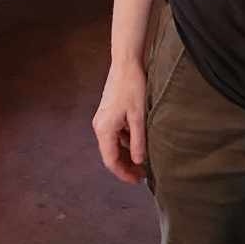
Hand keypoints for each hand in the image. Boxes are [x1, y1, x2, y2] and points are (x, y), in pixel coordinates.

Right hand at [91, 61, 148, 183]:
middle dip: (126, 166)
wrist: (126, 62)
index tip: (138, 180)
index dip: (124, 173)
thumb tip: (140, 162)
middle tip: (143, 174)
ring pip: (114, 144)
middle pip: (111, 154)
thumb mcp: (139, 116)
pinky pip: (116, 133)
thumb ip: (138, 141)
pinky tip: (140, 142)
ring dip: (127, 154)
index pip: (111, 161)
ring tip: (144, 160)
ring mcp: (103, 119)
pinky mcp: (108, 112)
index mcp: (104, 129)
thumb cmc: (133, 87)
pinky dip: (126, 142)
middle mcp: (99, 126)